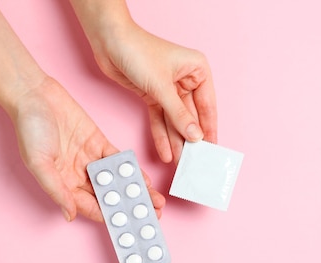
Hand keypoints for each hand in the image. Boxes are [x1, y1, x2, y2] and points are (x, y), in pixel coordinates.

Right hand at [13, 76, 165, 221]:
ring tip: (155, 202)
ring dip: (135, 191)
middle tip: (151, 217)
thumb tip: (69, 215)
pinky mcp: (99, 143)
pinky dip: (131, 171)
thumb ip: (57, 189)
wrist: (34, 95)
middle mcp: (78, 175)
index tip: (128, 228)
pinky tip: (145, 180)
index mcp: (63, 184)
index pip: (90, 207)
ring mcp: (90, 160)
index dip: (109, 218)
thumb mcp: (39, 163)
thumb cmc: (29, 129)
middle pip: (108, 197)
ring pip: (117, 181)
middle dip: (129, 208)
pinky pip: (118, 161)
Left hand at [89, 24, 217, 163]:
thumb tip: (196, 137)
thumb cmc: (139, 51)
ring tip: (181, 163)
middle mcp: (186, 80)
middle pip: (191, 116)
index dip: (209, 129)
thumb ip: (179, 115)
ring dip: (176, 142)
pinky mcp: (153, 95)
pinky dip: (162, 135)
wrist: (108, 41)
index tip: (212, 150)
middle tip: (195, 162)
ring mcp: (170, 89)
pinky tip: (166, 153)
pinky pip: (161, 119)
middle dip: (191, 140)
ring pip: (175, 121)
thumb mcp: (162, 87)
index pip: (208, 106)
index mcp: (198, 71)